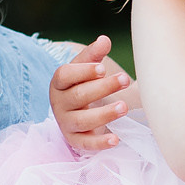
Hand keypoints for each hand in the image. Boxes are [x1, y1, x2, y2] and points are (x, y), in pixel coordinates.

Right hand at [50, 36, 132, 152]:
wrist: (81, 109)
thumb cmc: (84, 84)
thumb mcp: (88, 68)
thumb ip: (94, 55)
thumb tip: (104, 40)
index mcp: (59, 82)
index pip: (65, 75)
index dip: (82, 72)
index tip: (102, 68)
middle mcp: (59, 103)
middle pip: (78, 96)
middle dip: (103, 88)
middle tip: (125, 79)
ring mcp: (66, 123)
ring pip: (82, 120)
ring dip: (104, 114)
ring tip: (124, 107)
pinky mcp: (75, 140)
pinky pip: (85, 144)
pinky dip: (99, 143)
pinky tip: (116, 139)